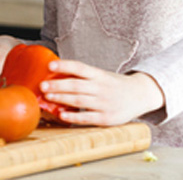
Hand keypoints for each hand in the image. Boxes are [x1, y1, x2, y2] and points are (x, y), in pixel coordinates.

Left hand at [40, 60, 164, 126]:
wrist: (140, 95)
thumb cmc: (114, 85)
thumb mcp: (102, 76)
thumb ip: (83, 77)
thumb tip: (55, 74)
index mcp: (99, 75)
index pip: (80, 68)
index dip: (65, 66)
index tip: (50, 65)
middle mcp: (101, 88)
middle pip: (77, 85)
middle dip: (58, 85)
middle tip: (42, 84)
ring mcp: (104, 103)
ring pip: (80, 100)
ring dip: (62, 99)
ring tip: (47, 96)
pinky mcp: (107, 118)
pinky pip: (88, 117)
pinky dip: (74, 116)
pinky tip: (61, 114)